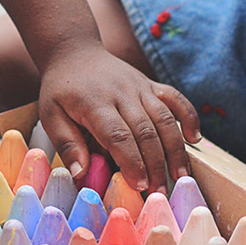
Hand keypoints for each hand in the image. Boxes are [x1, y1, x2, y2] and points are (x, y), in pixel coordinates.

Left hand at [37, 45, 200, 192]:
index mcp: (95, 103)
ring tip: (181, 175)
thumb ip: (67, 143)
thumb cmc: (61, 89)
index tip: (140, 185)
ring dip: (175, 148)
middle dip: (156, 164)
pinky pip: (175, 98)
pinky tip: (195, 139)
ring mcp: (139, 87)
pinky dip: (188, 116)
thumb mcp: (50, 115)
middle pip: (145, 131)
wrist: (74, 52)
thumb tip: (81, 173)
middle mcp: (122, 93)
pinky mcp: (150, 84)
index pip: (118, 135)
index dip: (132, 162)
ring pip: (164, 118)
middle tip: (160, 191)